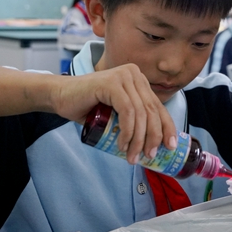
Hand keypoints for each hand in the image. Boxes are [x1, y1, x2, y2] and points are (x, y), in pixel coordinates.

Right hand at [50, 63, 176, 164]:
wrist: (60, 96)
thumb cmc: (88, 107)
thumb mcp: (117, 114)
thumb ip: (133, 121)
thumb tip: (152, 146)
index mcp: (139, 81)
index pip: (158, 106)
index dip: (167, 127)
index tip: (171, 147)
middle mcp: (134, 75)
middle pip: (152, 110)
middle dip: (153, 137)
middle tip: (149, 156)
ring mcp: (123, 77)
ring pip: (140, 113)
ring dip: (138, 139)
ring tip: (132, 156)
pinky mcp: (111, 83)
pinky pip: (127, 111)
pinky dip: (128, 131)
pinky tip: (122, 145)